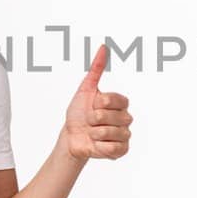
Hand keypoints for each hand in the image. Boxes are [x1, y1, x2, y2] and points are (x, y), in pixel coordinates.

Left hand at [61, 45, 132, 159]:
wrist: (71, 136)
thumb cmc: (78, 113)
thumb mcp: (85, 89)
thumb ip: (96, 69)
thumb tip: (103, 47)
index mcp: (119, 103)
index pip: (117, 100)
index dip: (101, 103)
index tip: (92, 104)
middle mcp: (125, 118)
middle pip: (115, 117)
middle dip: (95, 119)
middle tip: (89, 121)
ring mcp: (124, 134)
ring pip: (114, 133)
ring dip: (96, 134)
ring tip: (91, 133)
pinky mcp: (122, 150)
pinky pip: (114, 148)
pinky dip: (100, 147)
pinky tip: (96, 144)